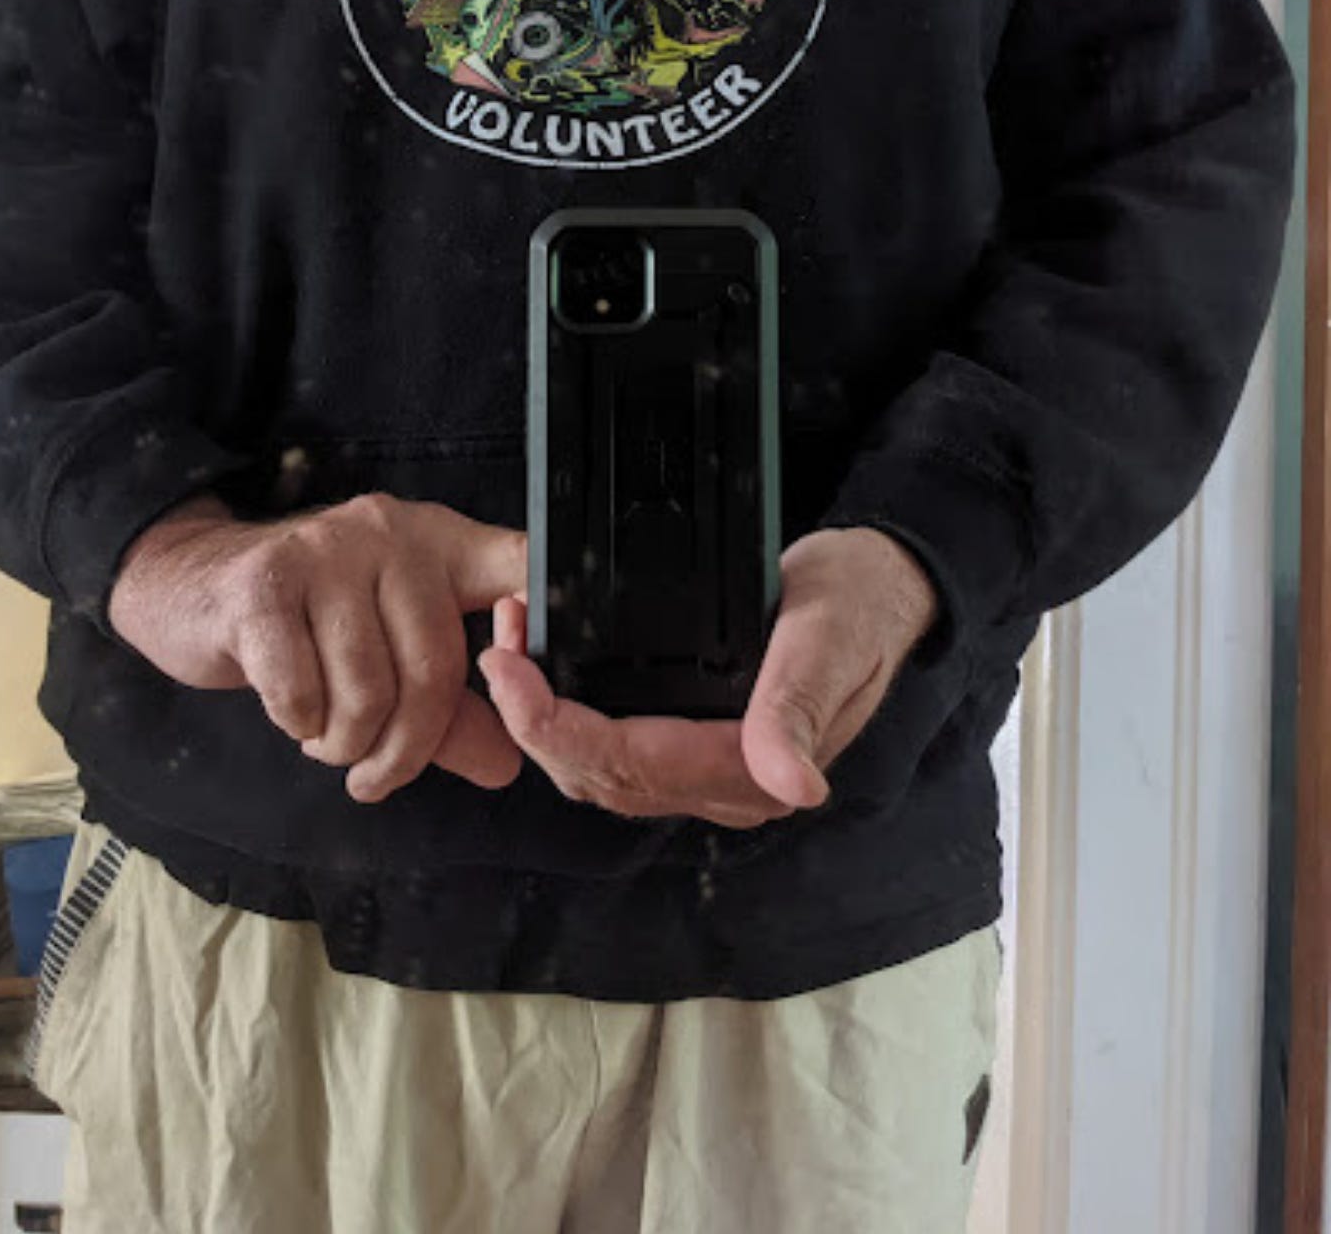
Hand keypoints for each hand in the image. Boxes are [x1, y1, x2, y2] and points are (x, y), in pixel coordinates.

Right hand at [107, 491, 528, 800]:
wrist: (193, 588)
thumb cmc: (308, 629)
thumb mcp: (389, 659)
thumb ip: (452, 712)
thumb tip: (507, 763)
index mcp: (442, 544)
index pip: (520, 564)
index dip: (547, 617)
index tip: (551, 680)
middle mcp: (391, 535)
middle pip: (434, 669)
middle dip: (408, 748)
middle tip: (375, 776)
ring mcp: (326, 551)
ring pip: (367, 691)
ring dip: (346, 745)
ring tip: (327, 737)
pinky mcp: (264, 584)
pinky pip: (301, 691)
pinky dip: (298, 725)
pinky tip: (291, 712)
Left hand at [477, 526, 939, 821]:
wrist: (880, 591)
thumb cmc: (859, 608)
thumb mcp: (831, 640)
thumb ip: (799, 708)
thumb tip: (792, 784)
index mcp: (757, 771)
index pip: (630, 767)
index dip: (554, 729)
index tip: (509, 675)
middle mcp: (726, 784)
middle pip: (599, 775)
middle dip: (531, 720)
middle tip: (494, 649)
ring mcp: (706, 768)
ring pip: (597, 767)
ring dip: (541, 716)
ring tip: (508, 645)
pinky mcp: (693, 740)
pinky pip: (613, 744)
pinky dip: (566, 709)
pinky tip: (544, 663)